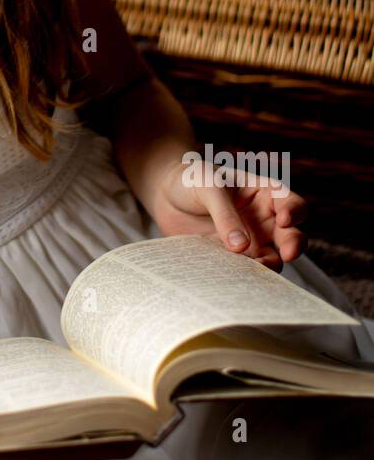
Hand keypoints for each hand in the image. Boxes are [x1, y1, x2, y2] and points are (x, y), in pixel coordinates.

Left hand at [149, 158, 307, 270]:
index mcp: (264, 193)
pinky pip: (246, 271)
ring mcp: (251, 241)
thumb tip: (241, 247)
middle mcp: (263, 219)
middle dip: (293, 245)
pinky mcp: (232, 258)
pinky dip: (245, 277)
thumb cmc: (192, 179)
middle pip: (290, 236)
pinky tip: (236, 279)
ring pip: (272, 259)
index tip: (284, 220)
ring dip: (269, 266)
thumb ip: (225, 214)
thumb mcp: (209, 186)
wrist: (166, 194)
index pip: (290, 203)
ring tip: (254, 270)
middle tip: (286, 254)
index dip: (294, 212)